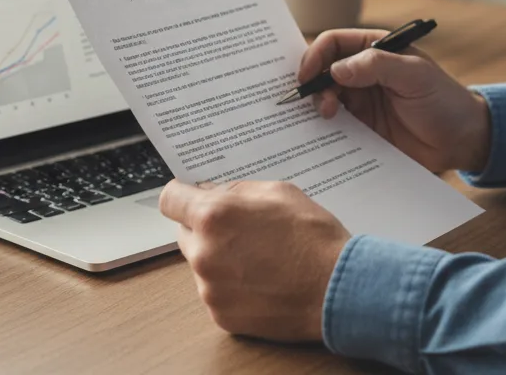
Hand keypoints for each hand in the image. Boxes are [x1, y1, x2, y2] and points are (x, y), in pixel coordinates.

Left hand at [159, 179, 347, 341]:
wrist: (335, 287)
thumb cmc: (313, 234)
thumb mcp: (280, 191)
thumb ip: (238, 190)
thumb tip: (212, 193)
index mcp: (215, 216)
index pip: (170, 200)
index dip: (181, 195)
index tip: (189, 196)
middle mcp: (204, 253)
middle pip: (185, 233)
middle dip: (205, 227)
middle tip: (241, 227)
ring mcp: (209, 289)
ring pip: (201, 263)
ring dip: (219, 256)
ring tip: (259, 256)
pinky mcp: (220, 315)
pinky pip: (215, 291)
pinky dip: (231, 284)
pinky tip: (262, 278)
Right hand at [299, 28, 491, 172]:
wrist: (461, 140)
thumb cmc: (444, 100)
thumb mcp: (416, 75)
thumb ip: (378, 66)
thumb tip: (337, 69)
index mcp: (375, 49)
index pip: (334, 43)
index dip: (315, 55)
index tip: (306, 76)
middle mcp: (363, 72)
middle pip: (322, 70)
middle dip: (311, 83)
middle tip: (318, 102)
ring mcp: (361, 100)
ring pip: (324, 97)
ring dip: (318, 105)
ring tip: (328, 116)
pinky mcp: (361, 128)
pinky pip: (334, 126)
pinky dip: (322, 129)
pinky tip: (324, 135)